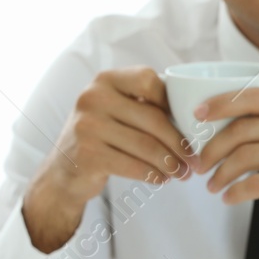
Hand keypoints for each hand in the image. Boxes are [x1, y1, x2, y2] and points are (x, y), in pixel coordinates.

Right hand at [23, 67, 192, 252]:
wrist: (64, 170)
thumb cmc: (103, 137)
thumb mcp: (116, 110)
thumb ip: (145, 104)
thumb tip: (195, 117)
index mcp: (105, 80)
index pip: (150, 82)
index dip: (173, 103)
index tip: (189, 125)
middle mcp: (93, 97)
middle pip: (153, 119)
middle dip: (180, 144)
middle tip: (194, 162)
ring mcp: (87, 125)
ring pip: (147, 146)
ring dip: (171, 164)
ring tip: (182, 173)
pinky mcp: (87, 154)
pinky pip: (134, 165)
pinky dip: (153, 175)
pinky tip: (161, 179)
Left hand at [194, 87, 258, 258]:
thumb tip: (250, 120)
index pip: (252, 98)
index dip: (219, 104)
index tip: (197, 114)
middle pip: (241, 130)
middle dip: (212, 148)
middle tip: (200, 164)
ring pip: (243, 158)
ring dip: (220, 174)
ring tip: (212, 185)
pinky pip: (255, 185)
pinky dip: (235, 193)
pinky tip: (229, 199)